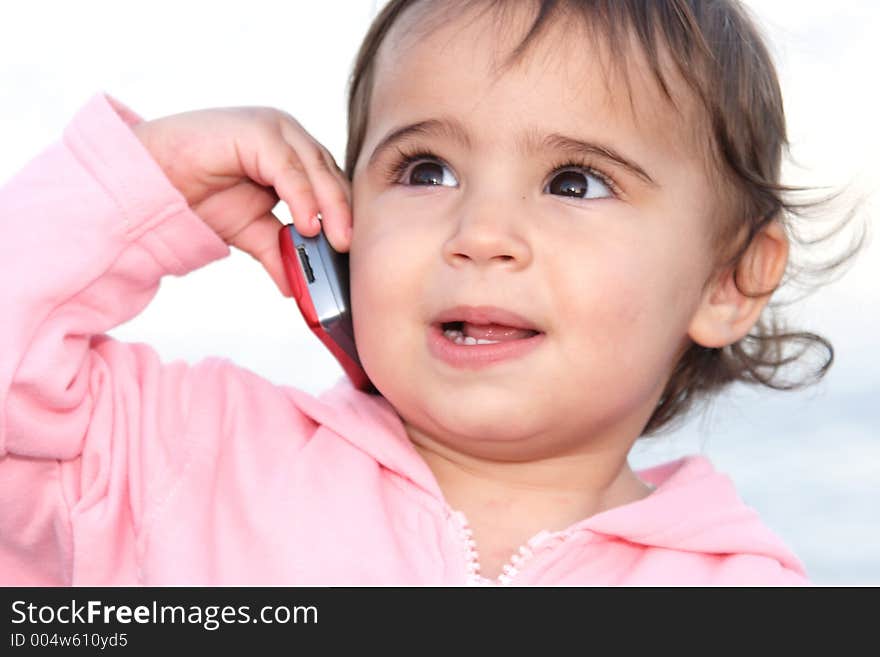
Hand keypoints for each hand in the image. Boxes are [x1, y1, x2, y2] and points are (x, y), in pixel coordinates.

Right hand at [132, 107, 351, 295]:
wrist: (151, 181)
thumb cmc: (198, 194)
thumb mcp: (250, 231)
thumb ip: (278, 251)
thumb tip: (298, 287)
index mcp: (295, 156)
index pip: (332, 184)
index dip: (344, 215)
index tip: (352, 250)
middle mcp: (290, 138)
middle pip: (330, 175)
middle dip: (342, 214)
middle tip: (348, 249)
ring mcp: (274, 129)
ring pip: (315, 169)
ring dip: (328, 207)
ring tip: (333, 241)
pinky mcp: (256, 130)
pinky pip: (287, 167)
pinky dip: (301, 197)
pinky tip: (307, 224)